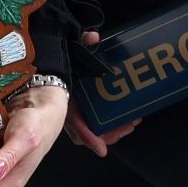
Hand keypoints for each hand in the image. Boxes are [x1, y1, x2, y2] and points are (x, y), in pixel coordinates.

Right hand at [59, 29, 139, 155]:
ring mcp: (75, 113)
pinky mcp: (83, 113)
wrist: (56, 63)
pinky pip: (95, 126)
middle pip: (86, 133)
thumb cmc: (66, 60)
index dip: (88, 136)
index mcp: (64, 98)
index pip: (74, 122)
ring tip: (132, 123)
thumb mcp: (73, 51)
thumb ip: (83, 43)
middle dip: (109, 134)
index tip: (101, 149)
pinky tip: (126, 120)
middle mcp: (68, 110)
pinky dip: (111, 127)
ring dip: (113, 131)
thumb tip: (93, 37)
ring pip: (93, 132)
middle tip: (128, 125)